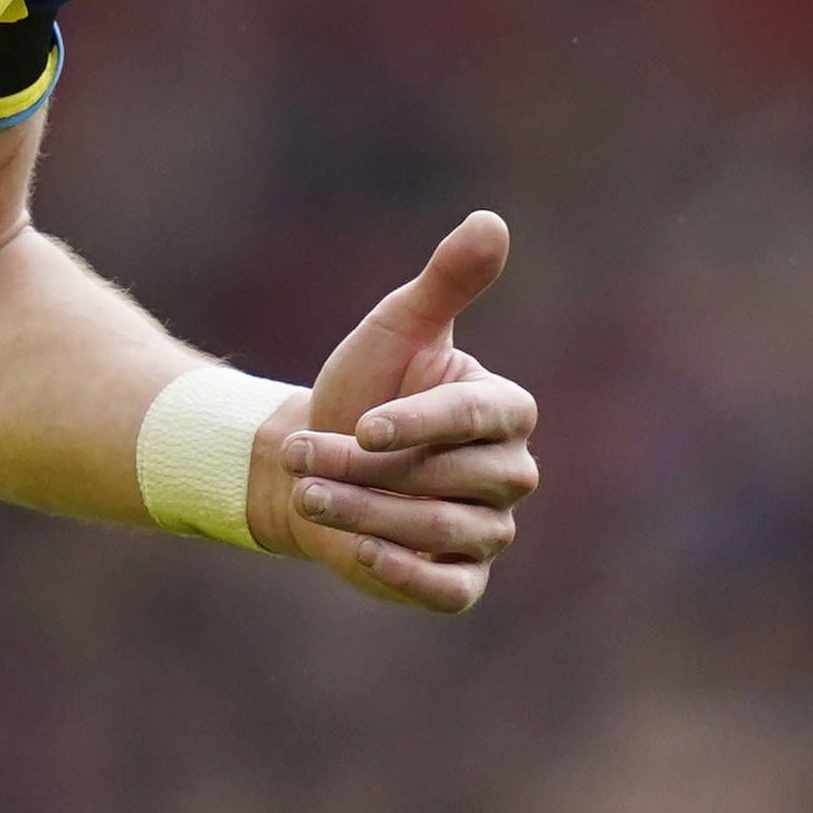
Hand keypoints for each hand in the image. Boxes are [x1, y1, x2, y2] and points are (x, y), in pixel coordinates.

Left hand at [246, 210, 538, 611]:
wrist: (306, 459)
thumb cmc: (359, 385)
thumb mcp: (396, 327)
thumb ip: (447, 281)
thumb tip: (493, 221)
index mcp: (504, 410)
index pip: (475, 419)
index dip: (417, 423)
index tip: (360, 425)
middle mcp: (509, 474)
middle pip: (451, 481)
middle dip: (369, 470)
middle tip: (304, 457)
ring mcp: (488, 531)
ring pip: (438, 532)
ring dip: (363, 513)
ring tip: (307, 492)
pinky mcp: (459, 581)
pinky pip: (449, 591)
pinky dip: (403, 574)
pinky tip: (355, 552)